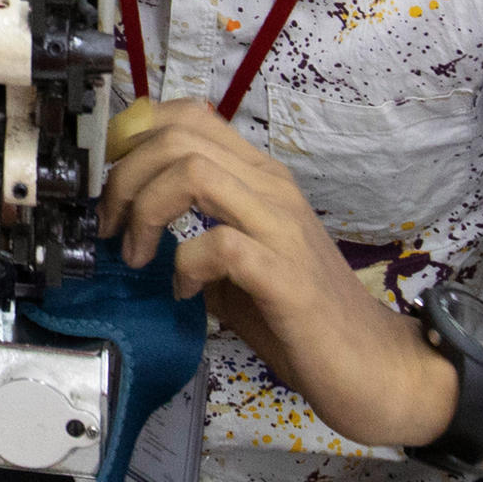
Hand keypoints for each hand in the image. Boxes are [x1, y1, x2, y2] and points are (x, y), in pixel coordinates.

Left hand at [97, 99, 454, 449]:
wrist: (372, 366)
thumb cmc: (301, 316)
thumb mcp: (238, 259)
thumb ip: (198, 228)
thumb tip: (137, 220)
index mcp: (260, 178)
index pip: (189, 116)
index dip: (134, 139)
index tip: (110, 182)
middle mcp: (272, 189)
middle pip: (178, 137)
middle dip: (125, 177)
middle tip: (112, 226)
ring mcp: (281, 228)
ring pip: (194, 173)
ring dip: (147, 212)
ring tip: (138, 255)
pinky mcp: (285, 276)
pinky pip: (219, 244)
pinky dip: (185, 264)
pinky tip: (184, 293)